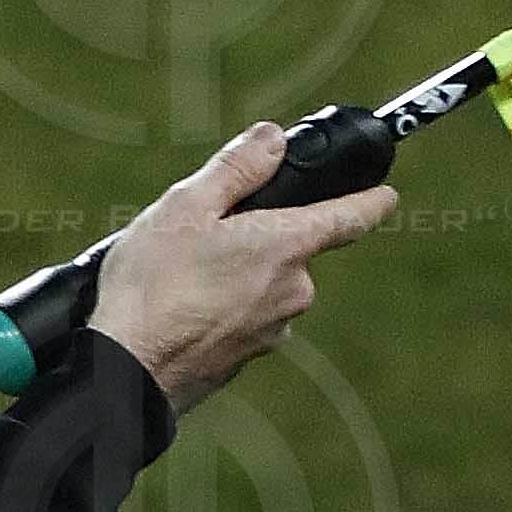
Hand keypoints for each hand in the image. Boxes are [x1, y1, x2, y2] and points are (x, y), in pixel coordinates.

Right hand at [85, 120, 400, 412]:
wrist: (127, 373)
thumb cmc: (152, 288)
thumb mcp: (185, 207)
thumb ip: (236, 168)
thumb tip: (273, 139)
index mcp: (287, 245)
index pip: (354, 216)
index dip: (372, 199)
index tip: (385, 193)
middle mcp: (293, 291)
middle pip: (292, 250)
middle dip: (259, 238)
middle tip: (206, 236)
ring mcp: (273, 330)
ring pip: (265, 286)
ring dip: (236, 277)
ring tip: (181, 279)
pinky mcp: (246, 359)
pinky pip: (243, 319)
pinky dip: (219, 310)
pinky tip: (179, 310)